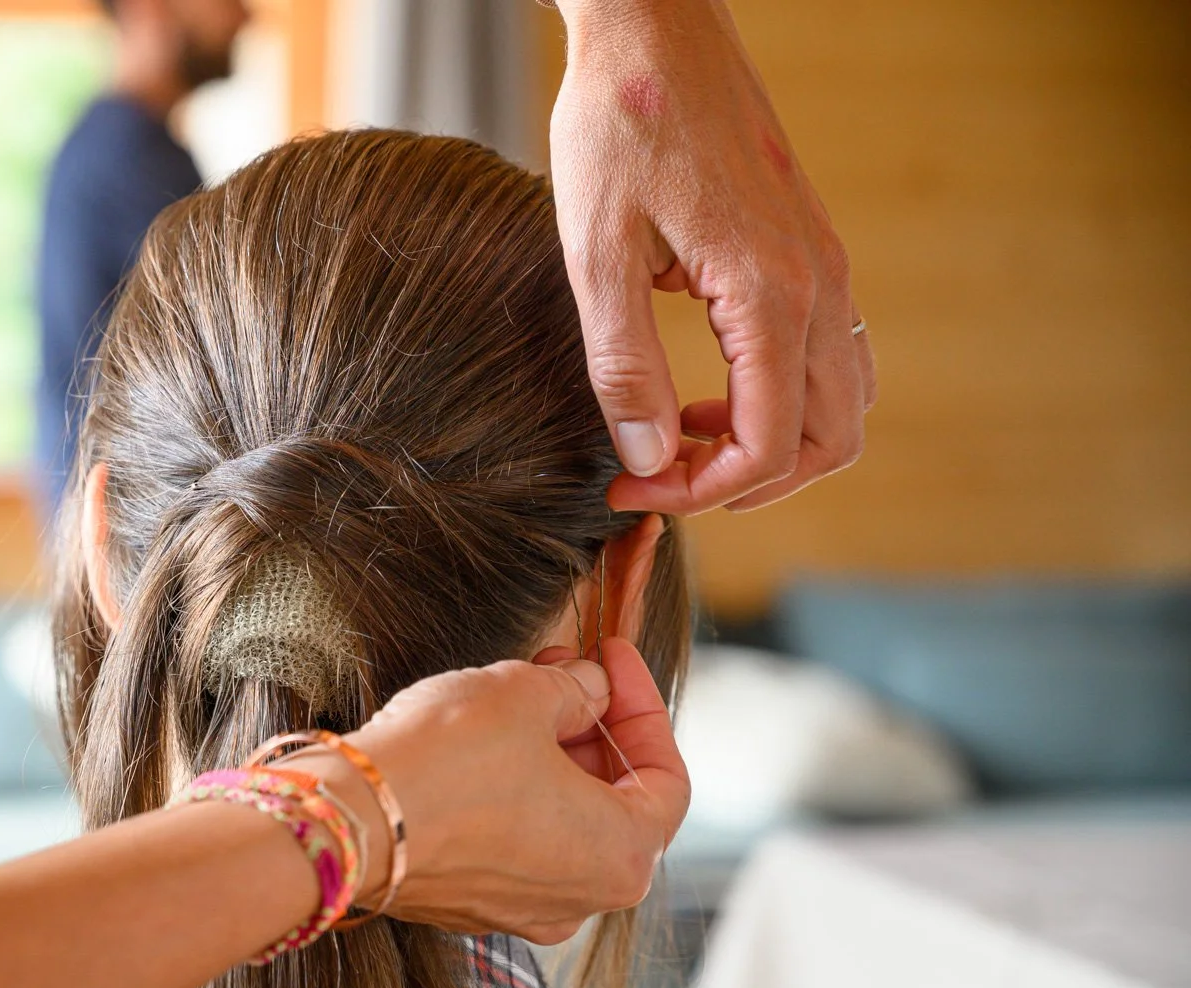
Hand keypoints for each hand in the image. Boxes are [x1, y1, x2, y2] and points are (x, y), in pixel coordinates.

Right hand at [311, 640, 688, 944]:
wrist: (345, 820)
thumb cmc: (445, 762)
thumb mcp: (525, 694)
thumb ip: (577, 688)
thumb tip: (590, 688)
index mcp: (624, 856)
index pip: (667, 776)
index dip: (643, 706)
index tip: (613, 658)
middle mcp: (582, 899)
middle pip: (614, 801)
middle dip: (592, 726)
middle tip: (564, 667)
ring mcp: (522, 909)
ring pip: (560, 822)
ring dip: (550, 756)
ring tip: (518, 694)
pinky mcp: (468, 905)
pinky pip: (511, 843)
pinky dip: (511, 793)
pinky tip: (479, 744)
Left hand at [550, 0, 875, 513]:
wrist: (655, 30)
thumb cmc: (618, 127)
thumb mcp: (595, 253)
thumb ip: (624, 366)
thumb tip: (648, 461)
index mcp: (771, 292)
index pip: (769, 443)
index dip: (699, 491)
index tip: (631, 491)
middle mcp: (819, 282)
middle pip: (830, 439)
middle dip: (748, 483)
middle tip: (661, 482)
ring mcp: (825, 264)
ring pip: (841, 402)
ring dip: (772, 443)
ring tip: (681, 438)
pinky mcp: (810, 249)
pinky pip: (827, 354)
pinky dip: (779, 397)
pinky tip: (703, 386)